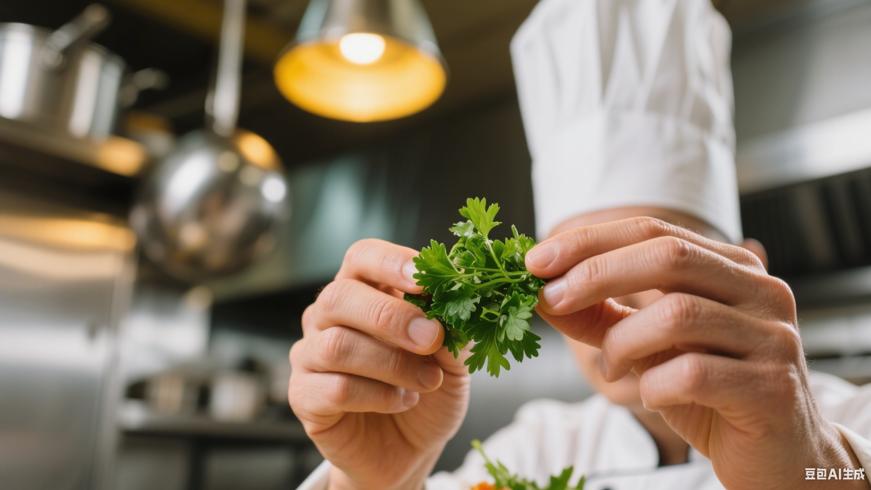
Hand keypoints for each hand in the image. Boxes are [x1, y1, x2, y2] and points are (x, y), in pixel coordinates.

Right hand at [289, 239, 470, 489]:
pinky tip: (403, 401)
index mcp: (364, 291)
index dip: (390, 262)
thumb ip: (454, 330)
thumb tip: (462, 304)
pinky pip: (334, 388)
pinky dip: (377, 395)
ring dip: (392, 364)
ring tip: (427, 381)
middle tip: (432, 338)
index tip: (425, 280)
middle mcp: (328, 317)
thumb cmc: (427, 391)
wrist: (410, 450)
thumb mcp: (454, 358)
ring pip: (336, 346)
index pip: (362, 257)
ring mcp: (310, 356)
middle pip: (339, 296)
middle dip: (390, 316)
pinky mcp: (303, 397)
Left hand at [526, 217, 862, 488]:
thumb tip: (542, 291)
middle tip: (549, 298)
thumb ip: (602, 316)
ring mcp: (773, 337)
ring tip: (611, 367)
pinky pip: (694, 373)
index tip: (535, 260)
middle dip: (596, 273)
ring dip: (623, 341)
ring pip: (678, 313)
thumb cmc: (709, 394)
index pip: (654, 232)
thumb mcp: (647, 347)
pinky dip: (653, 385)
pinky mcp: (773, 388)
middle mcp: (761, 291)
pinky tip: (649, 396)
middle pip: (669, 256)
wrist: (778, 457)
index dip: (590, 241)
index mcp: (732, 268)